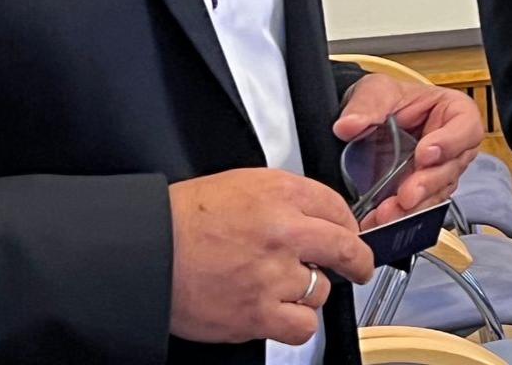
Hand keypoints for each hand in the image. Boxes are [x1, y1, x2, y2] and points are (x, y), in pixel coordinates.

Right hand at [168, 168, 372, 345]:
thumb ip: (289, 197)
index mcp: (283, 194)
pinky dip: (296, 323)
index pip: (338, 208)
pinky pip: (301, 327)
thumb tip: (318, 214)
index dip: (348, 225)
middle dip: (358, 261)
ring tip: (285, 287)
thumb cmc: (190, 217)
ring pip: (321, 290)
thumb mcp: (247, 184)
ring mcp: (273, 275)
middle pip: (346, 248)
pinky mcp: (257, 314)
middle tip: (359, 267)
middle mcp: (284, 232)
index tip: (349, 235)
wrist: (151, 249)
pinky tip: (281, 311)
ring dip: (310, 291)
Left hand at [334, 75, 484, 224]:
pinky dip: (400, 217)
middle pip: (452, 168)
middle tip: (406, 194)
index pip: (466, 127)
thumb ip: (367, 105)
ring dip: (413, 208)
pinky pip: (418, 209)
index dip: (451, 143)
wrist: (368, 119)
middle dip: (427, 184)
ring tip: (387, 214)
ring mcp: (438, 171)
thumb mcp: (377, 90)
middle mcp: (452, 145)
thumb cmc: (386, 98)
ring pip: (436, 194)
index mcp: (453, 111)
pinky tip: (380, 221)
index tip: (424, 153)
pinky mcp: (421, 193)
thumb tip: (348, 125)